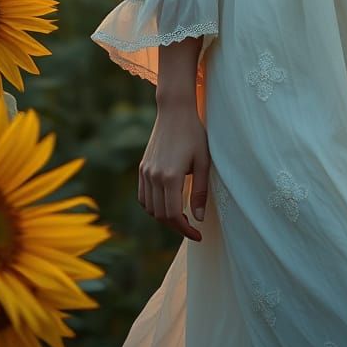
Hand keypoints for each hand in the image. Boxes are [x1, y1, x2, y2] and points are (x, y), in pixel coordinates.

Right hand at [139, 100, 209, 240]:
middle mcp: (154, 176)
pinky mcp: (142, 168)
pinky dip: (153, 206)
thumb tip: (199, 218)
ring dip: (163, 217)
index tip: (197, 234)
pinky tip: (167, 204)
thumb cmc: (194, 134)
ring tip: (180, 217)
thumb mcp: (204, 162)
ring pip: (149, 208)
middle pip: (160, 215)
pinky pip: (143, 196)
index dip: (185, 229)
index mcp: (170, 176)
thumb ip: (200, 191)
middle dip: (176, 226)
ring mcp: (145, 172)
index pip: (172, 215)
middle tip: (192, 227)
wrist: (175, 112)